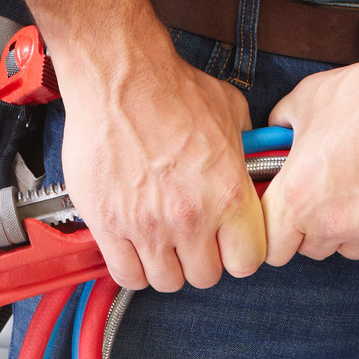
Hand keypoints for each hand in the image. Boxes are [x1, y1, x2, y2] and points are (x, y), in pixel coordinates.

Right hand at [16, 0, 263, 290]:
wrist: (119, 76)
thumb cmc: (170, 88)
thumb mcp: (231, 114)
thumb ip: (244, 150)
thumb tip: (249, 162)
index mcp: (227, 195)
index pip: (247, 262)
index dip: (239, 254)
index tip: (229, 245)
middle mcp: (190, 218)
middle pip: (206, 276)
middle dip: (201, 261)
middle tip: (192, 241)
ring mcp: (147, 226)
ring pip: (166, 281)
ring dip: (166, 266)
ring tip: (161, 243)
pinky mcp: (108, 225)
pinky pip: (126, 275)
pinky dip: (132, 268)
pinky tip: (133, 248)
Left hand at [262, 0, 358, 263]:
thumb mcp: (305, 102)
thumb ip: (279, 130)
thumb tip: (274, 139)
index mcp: (298, 198)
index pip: (272, 249)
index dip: (279, 233)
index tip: (289, 221)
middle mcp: (334, 224)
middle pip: (313, 249)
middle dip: (317, 227)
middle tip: (335, 191)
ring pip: (353, 248)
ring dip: (355, 228)